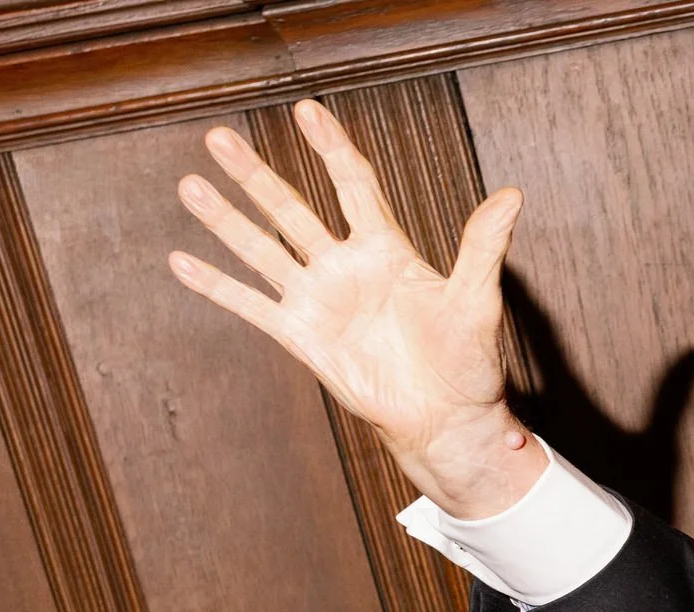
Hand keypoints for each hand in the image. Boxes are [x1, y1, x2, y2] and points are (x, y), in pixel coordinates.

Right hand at [166, 100, 540, 516]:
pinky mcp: (303, 336)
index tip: (307, 110)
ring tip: (190, 184)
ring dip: (226, 219)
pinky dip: (217, 285)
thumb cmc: (470, 363)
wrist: (448, 420)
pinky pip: (252, 305)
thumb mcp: (478, 301)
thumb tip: (512, 195)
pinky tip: (181, 260)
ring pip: (262, 249)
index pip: (353, 186)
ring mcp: (320, 300)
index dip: (330, 148)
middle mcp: (347, 267)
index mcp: (388, 251)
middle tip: (218, 137)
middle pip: (292, 209)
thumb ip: (483, 247)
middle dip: (256, 174)